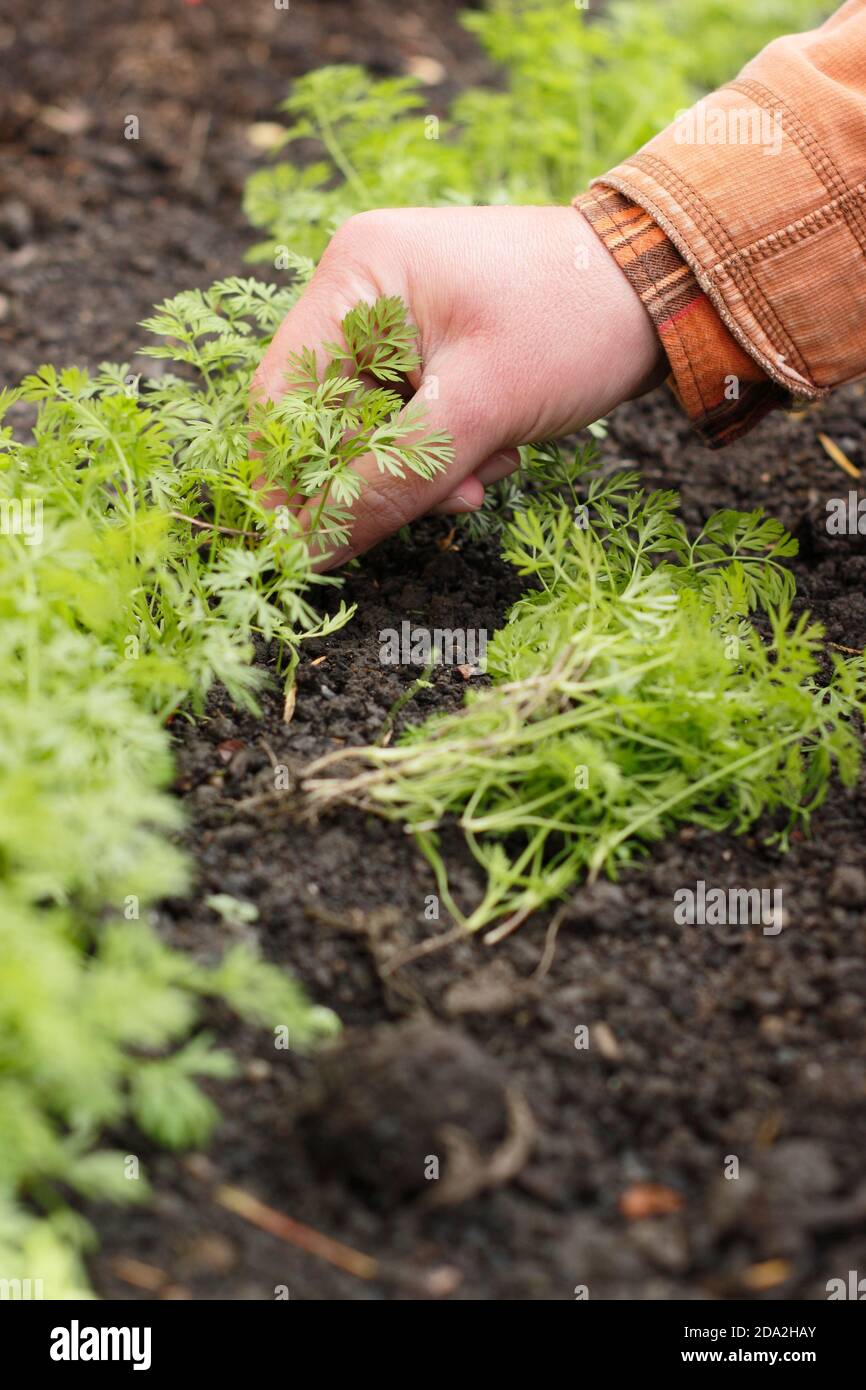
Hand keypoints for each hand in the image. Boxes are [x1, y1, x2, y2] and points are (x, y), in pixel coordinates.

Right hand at [252, 204, 665, 566]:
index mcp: (357, 274)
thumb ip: (389, 483)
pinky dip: (448, 449)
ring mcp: (397, 315)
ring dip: (426, 469)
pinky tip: (498, 449)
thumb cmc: (573, 326)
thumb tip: (308, 553)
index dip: (293, 477)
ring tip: (489, 470)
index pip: (284, 396)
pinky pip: (409, 419)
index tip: (317, 543)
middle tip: (453, 496)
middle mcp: (364, 286)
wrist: (666, 290)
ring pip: (372, 429)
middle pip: (327, 417)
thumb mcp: (477, 412)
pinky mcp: (431, 343)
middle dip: (384, 472)